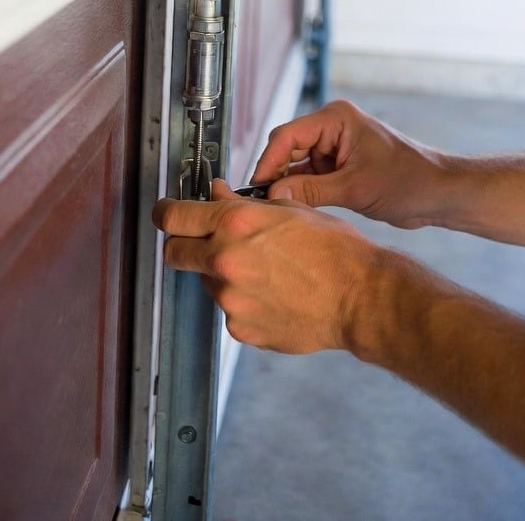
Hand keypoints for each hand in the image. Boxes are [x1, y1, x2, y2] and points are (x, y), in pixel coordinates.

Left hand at [153, 181, 376, 352]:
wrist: (359, 297)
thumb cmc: (334, 249)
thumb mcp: (290, 209)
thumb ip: (244, 204)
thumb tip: (216, 196)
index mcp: (236, 224)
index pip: (174, 216)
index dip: (165, 213)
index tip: (166, 214)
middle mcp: (225, 261)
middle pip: (175, 253)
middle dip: (184, 245)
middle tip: (203, 242)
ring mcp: (231, 299)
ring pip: (207, 282)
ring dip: (223, 274)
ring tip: (265, 272)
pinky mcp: (241, 328)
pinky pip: (231, 310)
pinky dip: (245, 302)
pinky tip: (275, 295)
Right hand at [251, 99, 444, 228]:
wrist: (438, 194)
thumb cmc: (409, 180)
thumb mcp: (356, 188)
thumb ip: (311, 191)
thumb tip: (273, 194)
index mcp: (336, 119)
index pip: (287, 136)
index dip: (268, 162)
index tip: (256, 188)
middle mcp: (332, 128)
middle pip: (287, 149)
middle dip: (275, 175)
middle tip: (263, 205)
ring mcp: (335, 148)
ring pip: (295, 166)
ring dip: (288, 187)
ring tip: (277, 211)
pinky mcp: (339, 167)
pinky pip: (309, 178)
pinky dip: (302, 193)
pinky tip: (294, 211)